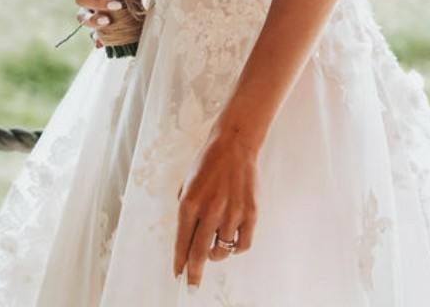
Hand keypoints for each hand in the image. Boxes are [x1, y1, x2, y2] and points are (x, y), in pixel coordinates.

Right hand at [73, 0, 124, 46]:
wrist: (139, 1)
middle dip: (98, 2)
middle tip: (116, 6)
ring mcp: (88, 11)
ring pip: (81, 16)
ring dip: (93, 19)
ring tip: (108, 22)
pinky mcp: (94, 27)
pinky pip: (90, 33)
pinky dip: (97, 37)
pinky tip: (103, 41)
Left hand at [174, 129, 257, 287]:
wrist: (234, 144)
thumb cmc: (209, 163)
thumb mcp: (188, 184)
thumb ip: (186, 211)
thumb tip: (186, 240)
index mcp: (190, 202)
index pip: (182, 244)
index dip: (180, 264)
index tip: (179, 277)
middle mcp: (210, 210)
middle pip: (199, 254)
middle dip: (194, 274)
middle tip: (192, 285)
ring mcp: (232, 212)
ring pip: (222, 251)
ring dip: (216, 255)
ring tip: (214, 247)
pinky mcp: (251, 212)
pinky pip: (243, 244)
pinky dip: (236, 249)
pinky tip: (231, 242)